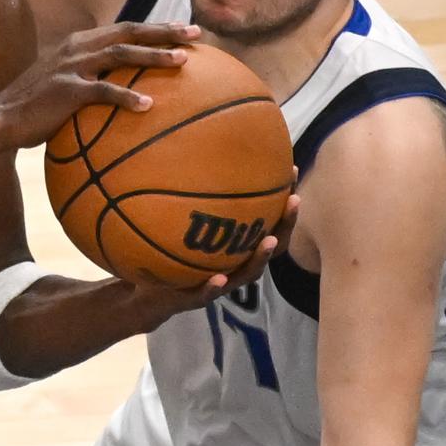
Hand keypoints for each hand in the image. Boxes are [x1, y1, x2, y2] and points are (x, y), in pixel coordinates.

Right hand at [0, 22, 198, 147]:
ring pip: (121, 55)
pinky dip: (126, 97)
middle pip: (128, 32)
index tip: (185, 31)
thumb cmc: (35, 108)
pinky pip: (102, 91)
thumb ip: (92, 81)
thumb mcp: (64, 85)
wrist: (1, 118)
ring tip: (182, 62)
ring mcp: (71, 67)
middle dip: (164, 32)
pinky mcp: (65, 91)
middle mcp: (77, 48)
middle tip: (196, 35)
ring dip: (154, 56)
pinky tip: (148, 106)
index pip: (124, 29)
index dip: (156, 28)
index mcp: (79, 43)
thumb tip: (124, 94)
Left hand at [120, 184, 300, 332]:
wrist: (151, 291)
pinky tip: (219, 277)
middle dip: (286, 224)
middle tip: (293, 200)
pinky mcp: (197, 298)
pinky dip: (215, 286)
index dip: (282, 198)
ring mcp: (221, 282)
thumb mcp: (180, 221)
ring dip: (261, 256)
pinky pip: (209, 293)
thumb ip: (189, 196)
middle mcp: (237, 264)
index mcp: (239, 246)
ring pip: (249, 272)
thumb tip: (188, 147)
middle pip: (273, 245)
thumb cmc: (172, 252)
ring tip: (269, 241)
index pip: (270, 221)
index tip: (289, 171)